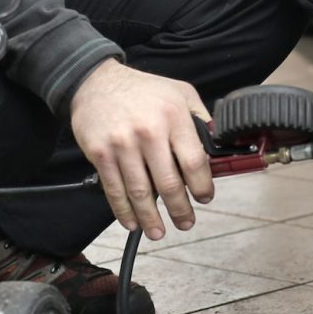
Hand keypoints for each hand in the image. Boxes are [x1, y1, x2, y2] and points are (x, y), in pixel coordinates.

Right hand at [69, 59, 213, 239]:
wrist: (95, 81)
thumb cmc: (142, 90)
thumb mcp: (180, 92)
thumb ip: (200, 118)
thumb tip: (216, 146)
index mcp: (173, 117)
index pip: (194, 162)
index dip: (202, 186)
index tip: (204, 197)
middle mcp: (149, 131)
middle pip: (169, 183)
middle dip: (180, 210)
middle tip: (186, 223)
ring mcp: (122, 144)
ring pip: (141, 192)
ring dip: (151, 218)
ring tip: (159, 232)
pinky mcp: (100, 153)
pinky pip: (114, 189)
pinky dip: (123, 211)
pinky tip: (132, 222)